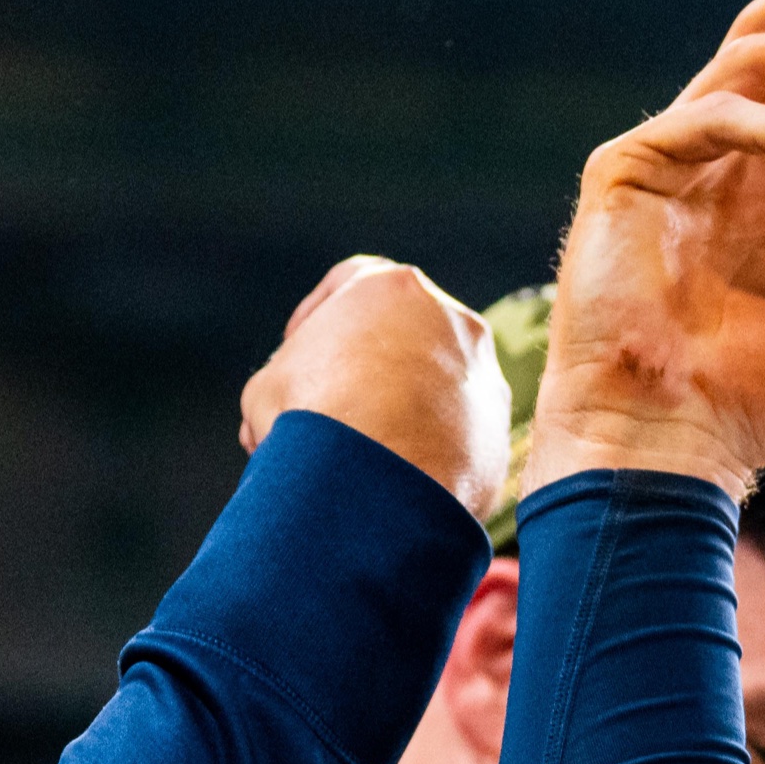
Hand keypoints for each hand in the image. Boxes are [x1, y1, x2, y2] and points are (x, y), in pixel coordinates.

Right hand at [241, 256, 509, 528]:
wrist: (375, 480)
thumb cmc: (311, 418)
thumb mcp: (266, 389)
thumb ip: (284, 381)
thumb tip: (277, 417)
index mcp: (392, 288)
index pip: (351, 282)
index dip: (317, 316)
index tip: (297, 350)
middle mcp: (450, 318)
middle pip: (401, 333)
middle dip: (365, 367)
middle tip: (329, 408)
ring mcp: (483, 373)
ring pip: (437, 385)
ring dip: (403, 411)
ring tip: (359, 457)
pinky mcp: (497, 429)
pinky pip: (460, 432)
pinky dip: (431, 449)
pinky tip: (394, 481)